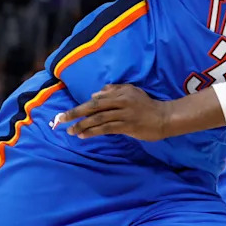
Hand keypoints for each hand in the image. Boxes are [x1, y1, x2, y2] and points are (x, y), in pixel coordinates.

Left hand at [54, 84, 169, 139]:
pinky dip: (93, 131)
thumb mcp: (132, 91)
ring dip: (82, 125)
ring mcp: (124, 113)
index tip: (66, 113)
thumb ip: (114, 90)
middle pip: (93, 107)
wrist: (164, 117)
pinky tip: (84, 135)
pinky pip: (106, 128)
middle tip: (61, 120)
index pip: (96, 99)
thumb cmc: (147, 105)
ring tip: (71, 131)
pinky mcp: (127, 125)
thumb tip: (95, 94)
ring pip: (98, 119)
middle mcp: (121, 101)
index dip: (80, 106)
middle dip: (75, 113)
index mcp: (120, 92)